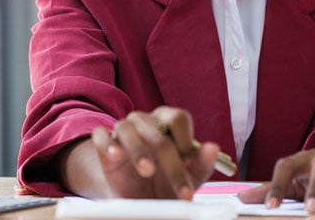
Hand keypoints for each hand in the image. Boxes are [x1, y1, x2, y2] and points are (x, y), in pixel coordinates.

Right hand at [61, 106, 219, 199]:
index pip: (177, 117)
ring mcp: (123, 130)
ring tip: (147, 170)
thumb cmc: (166, 181)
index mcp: (167, 123)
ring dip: (138, 149)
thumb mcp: (189, 177)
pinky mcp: (104, 144)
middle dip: (170, 160)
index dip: (185, 138)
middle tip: (179, 186)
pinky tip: (115, 155)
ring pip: (127, 128)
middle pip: (156, 130)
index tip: (190, 161)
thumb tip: (213, 147)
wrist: (138, 197)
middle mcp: (145, 121)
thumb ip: (202, 163)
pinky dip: (107, 143)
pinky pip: (101, 135)